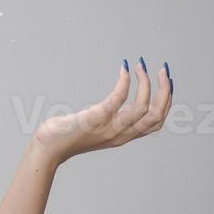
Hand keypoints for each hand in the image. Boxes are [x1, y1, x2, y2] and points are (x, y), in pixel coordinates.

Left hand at [33, 57, 172, 164]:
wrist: (46, 148)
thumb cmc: (65, 136)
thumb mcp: (96, 129)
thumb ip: (108, 120)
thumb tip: (113, 103)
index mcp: (123, 136)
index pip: (156, 122)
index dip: (167, 101)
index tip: (167, 82)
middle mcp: (121, 134)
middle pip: (157, 116)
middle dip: (165, 91)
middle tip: (163, 70)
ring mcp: (109, 128)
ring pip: (143, 108)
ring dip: (146, 83)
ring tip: (142, 65)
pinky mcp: (96, 119)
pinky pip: (118, 99)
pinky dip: (125, 82)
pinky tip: (124, 68)